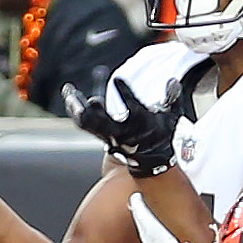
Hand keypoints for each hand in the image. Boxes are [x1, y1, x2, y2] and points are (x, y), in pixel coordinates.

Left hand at [64, 76, 181, 177]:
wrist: (152, 161)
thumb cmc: (160, 137)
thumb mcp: (170, 118)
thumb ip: (172, 99)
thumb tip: (172, 82)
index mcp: (140, 124)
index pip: (132, 107)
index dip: (125, 94)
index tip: (118, 81)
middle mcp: (122, 132)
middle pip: (99, 121)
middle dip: (87, 109)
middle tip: (76, 94)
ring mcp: (110, 135)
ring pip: (89, 123)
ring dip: (77, 108)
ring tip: (69, 93)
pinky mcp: (103, 135)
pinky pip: (86, 124)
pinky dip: (77, 111)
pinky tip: (71, 98)